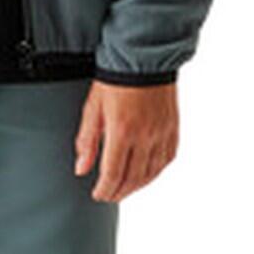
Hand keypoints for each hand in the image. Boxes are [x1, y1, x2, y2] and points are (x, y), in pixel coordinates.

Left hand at [74, 80, 178, 201]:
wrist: (143, 57)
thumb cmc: (115, 79)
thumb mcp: (93, 108)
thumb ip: (87, 141)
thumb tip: (81, 169)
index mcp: (122, 131)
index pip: (113, 174)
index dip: (105, 190)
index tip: (98, 195)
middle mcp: (145, 136)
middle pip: (133, 178)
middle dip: (119, 192)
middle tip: (109, 195)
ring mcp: (161, 133)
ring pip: (151, 173)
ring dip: (137, 186)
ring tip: (125, 189)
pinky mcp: (172, 129)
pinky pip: (166, 160)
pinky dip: (155, 173)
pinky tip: (146, 175)